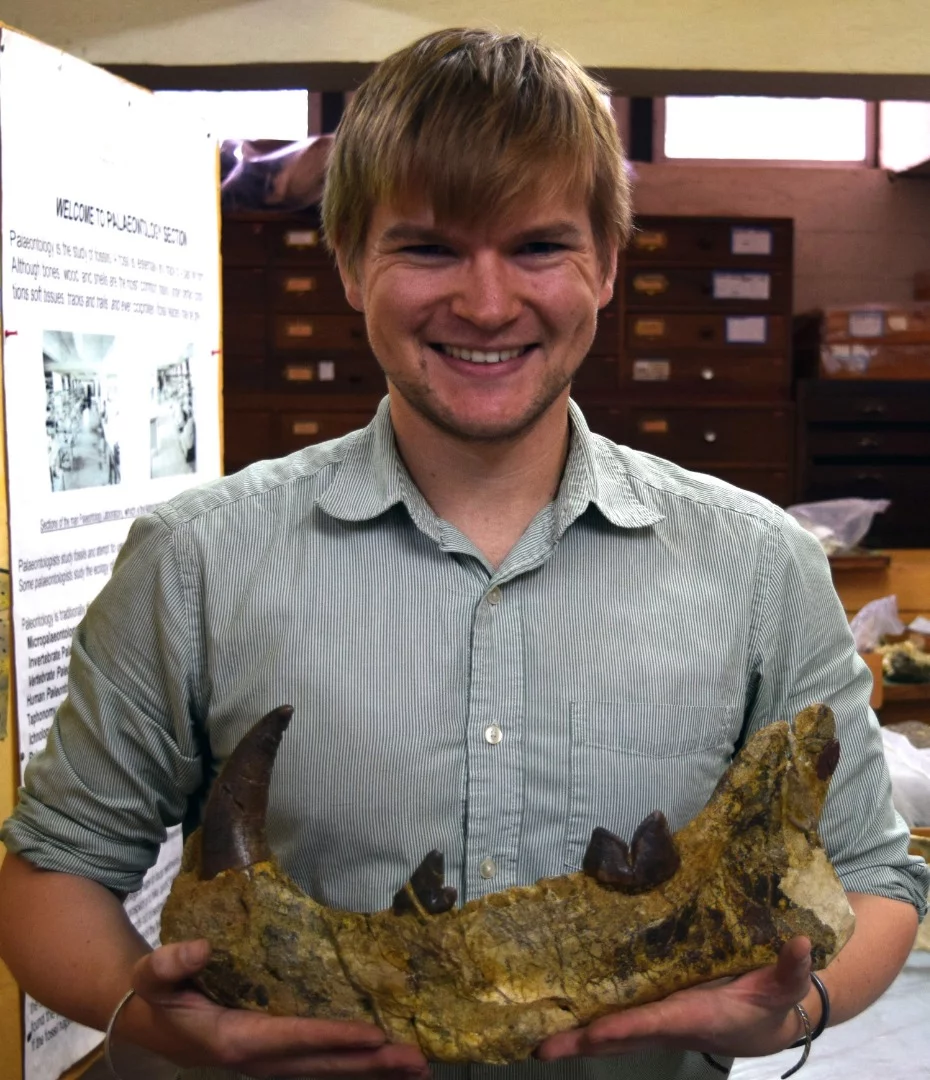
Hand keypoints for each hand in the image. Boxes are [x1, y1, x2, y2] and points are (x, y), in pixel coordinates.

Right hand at [120, 939, 430, 1078]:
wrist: (148, 1019)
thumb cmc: (156, 992)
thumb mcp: (152, 974)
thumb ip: (170, 963)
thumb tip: (199, 948)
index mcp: (234, 1040)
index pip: (294, 1039)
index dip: (334, 1038)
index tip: (374, 1035)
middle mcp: (259, 1059)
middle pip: (323, 1065)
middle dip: (371, 1063)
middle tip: (417, 1060)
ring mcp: (271, 1061)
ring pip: (329, 1070)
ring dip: (373, 1070)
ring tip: (419, 1067)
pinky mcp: (278, 1055)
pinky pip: (322, 1063)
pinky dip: (356, 1063)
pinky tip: (386, 1061)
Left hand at [536, 937, 812, 1061]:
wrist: (767, 1025)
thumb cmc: (768, 1002)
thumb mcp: (783, 985)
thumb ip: (790, 969)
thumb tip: (800, 943)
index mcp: (695, 1016)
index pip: (654, 1024)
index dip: (625, 1029)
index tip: (594, 1034)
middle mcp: (669, 1027)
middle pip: (619, 1038)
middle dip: (581, 1043)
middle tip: (539, 1047)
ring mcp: (657, 1027)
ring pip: (611, 1035)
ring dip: (575, 1039)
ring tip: (535, 1040)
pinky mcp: (652, 1020)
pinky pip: (615, 1026)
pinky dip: (588, 1028)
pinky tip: (560, 1023)